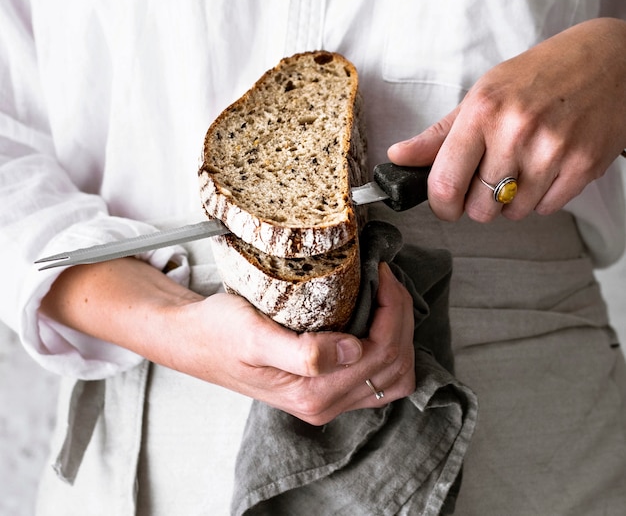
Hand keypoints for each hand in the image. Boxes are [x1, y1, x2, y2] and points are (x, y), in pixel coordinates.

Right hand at [41, 257, 414, 425]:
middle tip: (387, 277)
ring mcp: (328, 397)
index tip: (382, 272)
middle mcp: (327, 402)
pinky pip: (376, 374)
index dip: (394, 310)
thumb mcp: (254, 337)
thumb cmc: (218, 334)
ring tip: (386, 294)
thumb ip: (303, 353)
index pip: (382, 353)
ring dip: (399, 331)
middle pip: (396, 365)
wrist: (194, 341)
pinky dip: (387, 343)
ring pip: (393, 374)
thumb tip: (352, 350)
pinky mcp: (325, 386)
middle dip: (402, 317)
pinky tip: (375, 316)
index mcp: (315, 394)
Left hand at [388, 18, 625, 222]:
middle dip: (478, 202)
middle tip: (488, 178)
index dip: (440, 205)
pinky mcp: (583, 166)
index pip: (444, 183)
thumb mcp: (481, 96)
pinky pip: (546, 209)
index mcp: (482, 112)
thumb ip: (437, 135)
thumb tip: (398, 156)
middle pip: (479, 208)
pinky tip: (545, 168)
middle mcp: (516, 132)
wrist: (609, 60)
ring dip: (510, 200)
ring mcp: (552, 150)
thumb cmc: (538, 77)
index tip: (444, 205)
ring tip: (520, 166)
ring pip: (513, 212)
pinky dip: (540, 198)